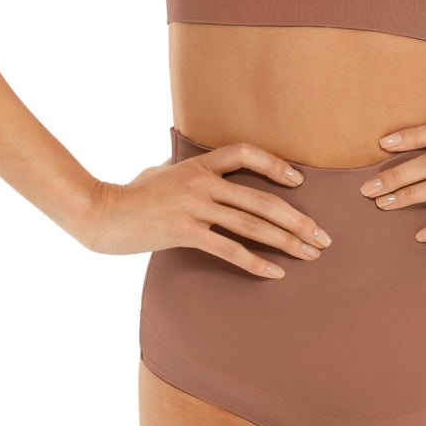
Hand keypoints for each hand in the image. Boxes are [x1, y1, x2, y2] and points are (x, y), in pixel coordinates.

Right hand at [75, 143, 332, 277]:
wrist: (102, 213)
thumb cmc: (131, 194)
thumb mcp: (160, 171)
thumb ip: (183, 169)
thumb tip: (193, 171)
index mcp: (199, 163)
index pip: (246, 153)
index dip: (276, 165)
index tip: (299, 182)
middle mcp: (202, 181)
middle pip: (261, 198)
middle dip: (298, 220)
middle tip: (323, 236)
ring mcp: (194, 206)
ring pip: (252, 224)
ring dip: (287, 241)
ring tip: (310, 255)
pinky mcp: (185, 231)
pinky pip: (229, 248)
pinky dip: (256, 262)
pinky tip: (275, 273)